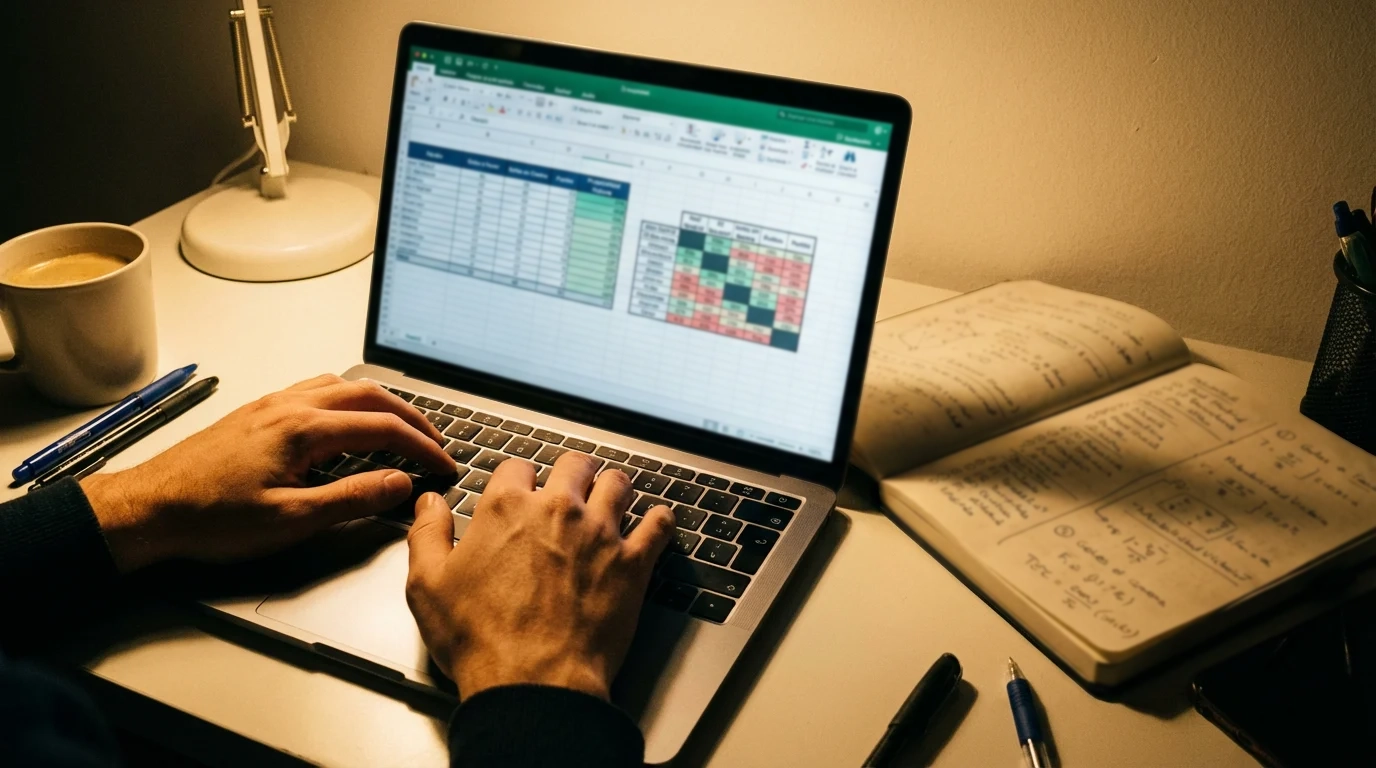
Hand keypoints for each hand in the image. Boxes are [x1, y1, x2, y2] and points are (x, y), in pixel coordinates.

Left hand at [80, 374, 453, 572]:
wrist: (147, 508)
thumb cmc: (208, 518)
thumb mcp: (290, 520)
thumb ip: (352, 499)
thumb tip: (399, 484)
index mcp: (303, 429)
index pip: (383, 429)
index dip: (423, 448)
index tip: (444, 466)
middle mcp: (290, 406)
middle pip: (370, 395)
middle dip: (412, 417)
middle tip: (437, 442)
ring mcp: (271, 405)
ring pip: (342, 385)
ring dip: (381, 403)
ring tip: (402, 427)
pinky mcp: (257, 413)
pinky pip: (316, 390)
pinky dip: (349, 400)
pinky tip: (348, 421)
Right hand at [405, 452, 674, 700]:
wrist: (532, 683)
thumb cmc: (481, 640)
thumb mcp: (428, 585)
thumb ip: (427, 534)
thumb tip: (428, 503)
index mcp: (506, 508)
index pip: (516, 467)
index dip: (516, 479)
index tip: (519, 491)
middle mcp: (557, 510)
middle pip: (574, 464)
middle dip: (572, 472)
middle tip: (572, 485)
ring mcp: (600, 533)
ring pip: (618, 484)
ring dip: (614, 488)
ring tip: (611, 497)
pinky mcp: (632, 563)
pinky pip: (658, 525)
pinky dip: (659, 520)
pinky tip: (655, 522)